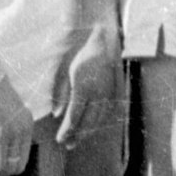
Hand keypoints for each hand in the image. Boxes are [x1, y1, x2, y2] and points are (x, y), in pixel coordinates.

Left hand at [52, 21, 122, 149]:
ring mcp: (110, 89)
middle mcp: (99, 91)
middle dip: (78, 135)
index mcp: (83, 86)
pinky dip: (103, 120)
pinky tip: (96, 125)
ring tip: (80, 138)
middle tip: (68, 145)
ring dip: (90, 130)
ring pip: (101, 118)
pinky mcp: (117, 87)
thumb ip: (60, 93)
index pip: (74, 116)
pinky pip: (111, 110)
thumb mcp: (62, 67)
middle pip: (88, 121)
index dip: (67, 131)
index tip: (60, 140)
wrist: (101, 31)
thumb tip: (58, 114)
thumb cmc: (77, 46)